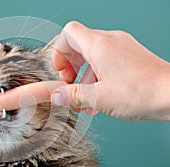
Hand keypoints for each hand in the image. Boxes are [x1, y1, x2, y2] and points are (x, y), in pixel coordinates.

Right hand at [51, 21, 169, 120]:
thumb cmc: (142, 92)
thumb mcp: (98, 97)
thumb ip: (72, 96)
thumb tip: (56, 96)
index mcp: (99, 44)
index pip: (69, 33)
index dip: (59, 51)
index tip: (60, 70)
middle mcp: (110, 41)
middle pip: (79, 46)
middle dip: (70, 68)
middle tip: (70, 86)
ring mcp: (122, 48)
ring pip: (93, 57)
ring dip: (84, 79)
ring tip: (85, 102)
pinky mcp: (130, 57)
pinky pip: (106, 63)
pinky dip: (98, 78)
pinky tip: (99, 100)